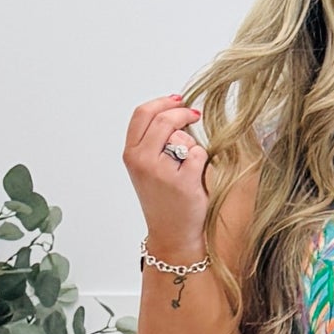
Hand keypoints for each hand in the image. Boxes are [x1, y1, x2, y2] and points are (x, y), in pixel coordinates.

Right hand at [123, 96, 209, 255]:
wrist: (172, 233)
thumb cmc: (163, 199)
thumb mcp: (147, 167)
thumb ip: (153, 140)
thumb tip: (175, 111)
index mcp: (130, 154)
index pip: (142, 114)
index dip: (162, 102)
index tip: (178, 100)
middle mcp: (141, 160)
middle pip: (163, 120)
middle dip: (183, 113)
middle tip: (196, 115)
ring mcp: (160, 171)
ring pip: (182, 137)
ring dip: (191, 145)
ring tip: (188, 166)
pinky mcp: (183, 181)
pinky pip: (199, 154)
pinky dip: (202, 161)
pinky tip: (196, 177)